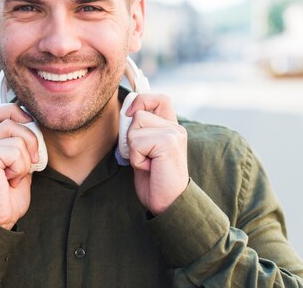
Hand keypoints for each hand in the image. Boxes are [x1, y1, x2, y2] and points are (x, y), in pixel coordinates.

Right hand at [0, 104, 39, 229]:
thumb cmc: (10, 196)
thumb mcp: (21, 163)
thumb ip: (23, 143)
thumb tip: (35, 122)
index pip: (0, 110)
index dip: (19, 114)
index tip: (31, 136)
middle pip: (12, 117)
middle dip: (30, 138)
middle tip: (31, 161)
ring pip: (17, 136)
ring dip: (26, 159)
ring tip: (15, 176)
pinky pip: (15, 151)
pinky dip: (21, 167)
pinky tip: (10, 181)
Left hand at [125, 94, 188, 214]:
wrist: (167, 203)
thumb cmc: (154, 180)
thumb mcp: (144, 150)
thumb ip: (139, 130)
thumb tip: (126, 110)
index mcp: (171, 127)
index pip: (159, 99)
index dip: (141, 101)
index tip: (130, 115)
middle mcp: (176, 128)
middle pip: (139, 114)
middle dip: (131, 135)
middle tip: (143, 156)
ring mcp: (174, 134)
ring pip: (135, 128)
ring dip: (133, 149)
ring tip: (147, 163)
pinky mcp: (168, 143)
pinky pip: (137, 142)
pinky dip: (136, 158)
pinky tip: (149, 168)